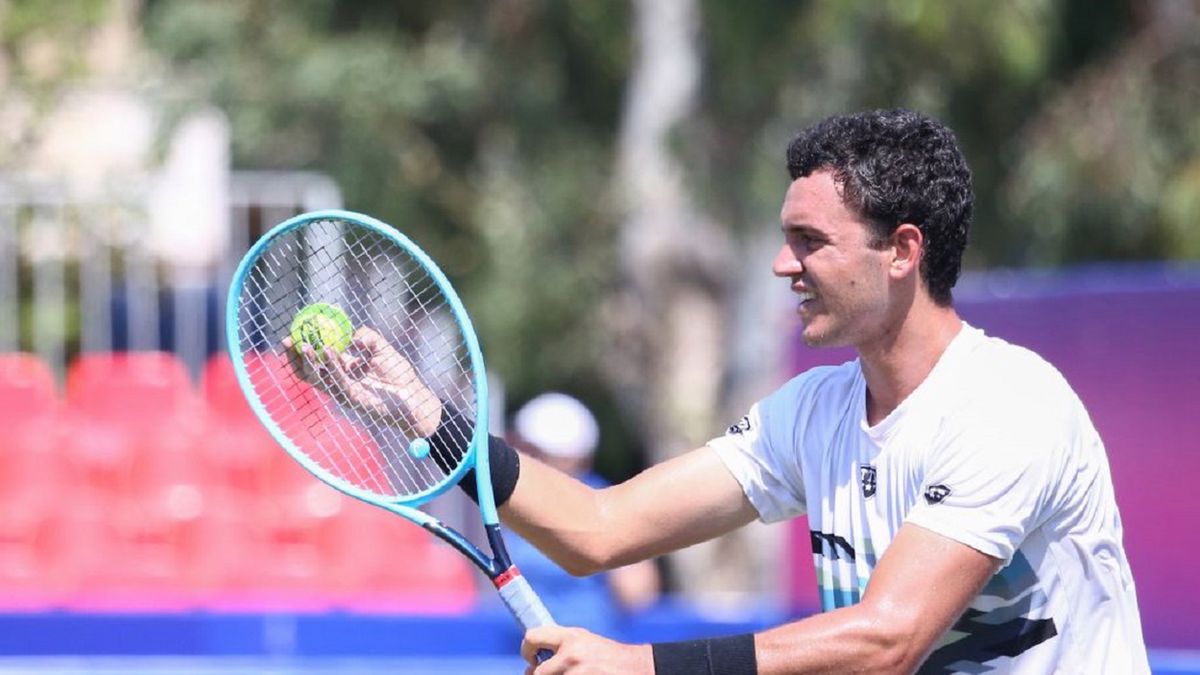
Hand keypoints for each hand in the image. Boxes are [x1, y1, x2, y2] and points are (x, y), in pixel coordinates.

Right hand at [283, 326, 442, 435]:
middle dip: (295, 358)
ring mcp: (344, 391)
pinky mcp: (353, 398)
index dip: (301, 349)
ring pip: (319, 378)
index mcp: (342, 370)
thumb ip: (368, 337)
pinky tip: (329, 351)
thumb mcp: (382, 348)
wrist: (414, 395)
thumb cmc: (398, 374)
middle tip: (288, 341)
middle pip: (309, 371)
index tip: (293, 333)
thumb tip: (352, 337)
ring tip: (304, 345)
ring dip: (310, 362)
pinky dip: (333, 366)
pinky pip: (339, 381)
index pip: (315, 360)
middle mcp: (339, 382)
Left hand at [521, 626, 652, 674]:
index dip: (527, 650)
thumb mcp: (585, 641)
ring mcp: (577, 674)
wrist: (638, 669)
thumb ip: (560, 645)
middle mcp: (572, 655)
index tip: (533, 659)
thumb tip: (532, 660)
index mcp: (571, 637)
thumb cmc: (609, 656)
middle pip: (537, 673)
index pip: (532, 637)